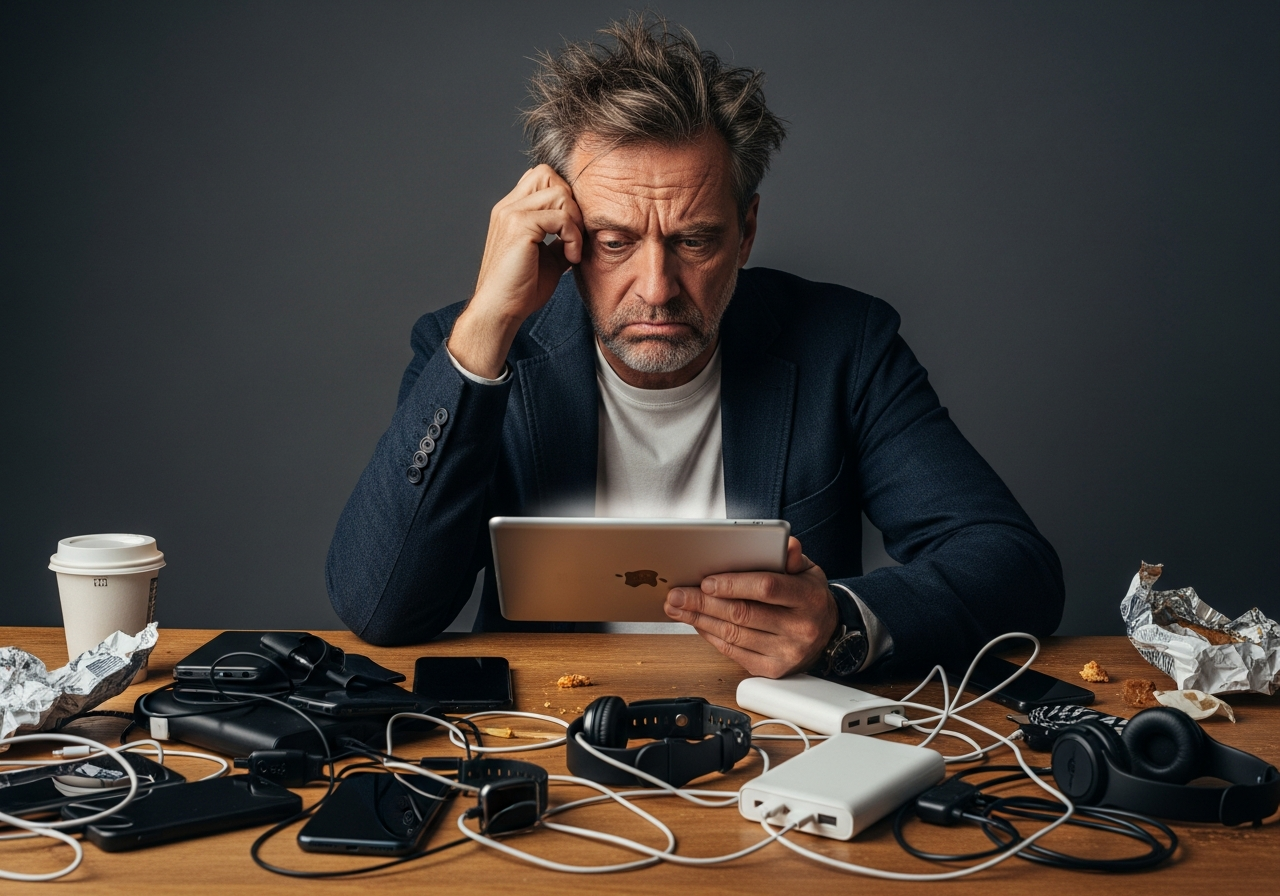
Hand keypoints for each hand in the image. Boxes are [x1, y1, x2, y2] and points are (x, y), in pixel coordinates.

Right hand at [448, 165, 583, 376]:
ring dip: (575, 221)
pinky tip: (571, 258)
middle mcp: (508, 207)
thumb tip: (582, 232)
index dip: (564, 197)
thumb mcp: (548, 259)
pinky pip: (561, 216)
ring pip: (559, 192)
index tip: (572, 231)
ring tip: (573, 250)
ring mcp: (511, 213)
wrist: (499, 312)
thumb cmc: (521, 291)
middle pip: (548, 174)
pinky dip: (573, 236)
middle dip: (571, 202)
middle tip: (575, 235)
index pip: (541, 178)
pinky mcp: (519, 226)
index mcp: (511, 211)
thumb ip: (560, 239)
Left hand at [663, 537, 839, 677]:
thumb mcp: (808, 571)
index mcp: (808, 599)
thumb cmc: (808, 597)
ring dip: (700, 620)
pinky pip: (733, 652)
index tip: (706, 581)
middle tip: (677, 594)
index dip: (733, 584)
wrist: (826, 634)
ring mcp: (786, 653)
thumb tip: (785, 543)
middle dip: (703, 603)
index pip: (767, 588)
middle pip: (742, 614)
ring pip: (733, 635)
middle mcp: (800, 629)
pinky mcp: (773, 670)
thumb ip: (792, 556)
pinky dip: (710, 636)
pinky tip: (697, 622)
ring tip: (677, 607)